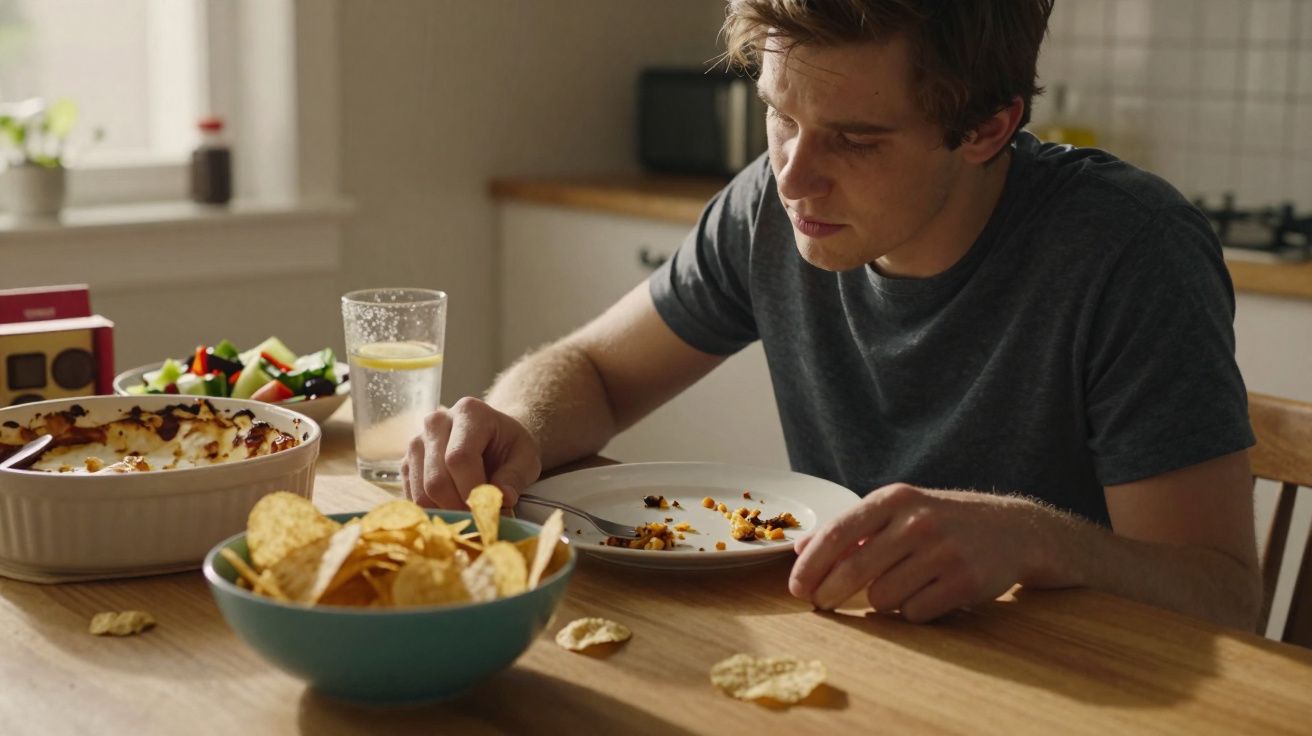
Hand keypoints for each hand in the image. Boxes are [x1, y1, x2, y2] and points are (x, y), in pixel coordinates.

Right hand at [401, 397, 541, 509]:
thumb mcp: (526, 457)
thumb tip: (503, 499)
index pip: (459, 458)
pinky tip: (453, 511)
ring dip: (446, 513)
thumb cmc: (509, 446)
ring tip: (469, 516)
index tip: (487, 512)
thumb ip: (515, 476)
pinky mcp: (407, 463)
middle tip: (479, 521)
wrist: (493, 437)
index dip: (471, 491)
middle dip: (459, 508)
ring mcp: (417, 442)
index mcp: (469, 412)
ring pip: (421, 492)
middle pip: (436, 478)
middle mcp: (436, 421)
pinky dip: (433, 512)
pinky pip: (412, 497)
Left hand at [789, 483, 1039, 622]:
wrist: (1012, 530)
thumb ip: (849, 529)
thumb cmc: (942, 521)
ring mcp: (943, 551)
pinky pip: (914, 613)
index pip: (838, 533)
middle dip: (829, 594)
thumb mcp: (897, 511)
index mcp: (894, 499)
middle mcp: (917, 521)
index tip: (796, 588)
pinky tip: (926, 594)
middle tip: (821, 604)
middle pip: (854, 571)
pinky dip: (912, 611)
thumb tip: (800, 550)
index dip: (811, 565)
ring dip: (881, 600)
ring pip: (882, 597)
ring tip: (899, 586)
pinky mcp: (964, 581)